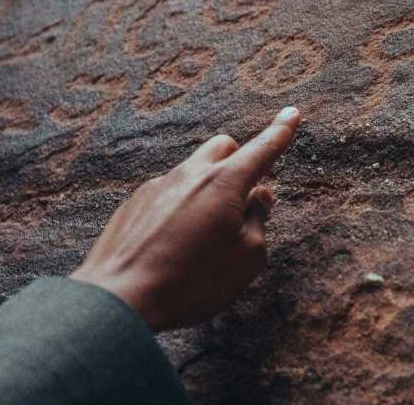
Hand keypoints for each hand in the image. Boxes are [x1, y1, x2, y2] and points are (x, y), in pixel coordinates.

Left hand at [70, 107, 299, 330]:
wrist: (121, 298)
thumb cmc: (192, 282)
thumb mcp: (247, 258)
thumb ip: (259, 221)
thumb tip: (257, 198)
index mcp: (224, 183)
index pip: (262, 148)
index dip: (281, 131)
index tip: (292, 114)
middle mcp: (190, 174)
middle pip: (223, 147)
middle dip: (240, 160)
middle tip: (246, 196)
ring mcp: (158, 186)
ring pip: (193, 170)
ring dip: (208, 188)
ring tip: (205, 233)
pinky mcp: (134, 203)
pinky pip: (167, 192)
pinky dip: (181, 206)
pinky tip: (174, 243)